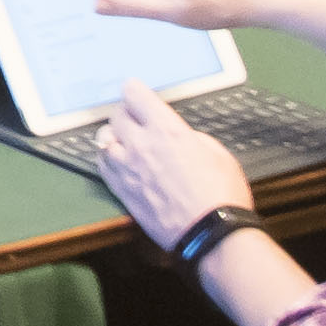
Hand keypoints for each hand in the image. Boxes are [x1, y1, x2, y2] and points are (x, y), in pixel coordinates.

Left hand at [91, 85, 255, 245]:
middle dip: (126, 113)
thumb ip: (190, 137)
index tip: (136, 93)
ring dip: (114, 136)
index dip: (135, 91)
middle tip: (135, 119)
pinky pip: (102, 165)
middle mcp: (141, 144)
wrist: (211, 234)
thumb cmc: (222, 194)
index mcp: (166, 129)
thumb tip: (178, 136)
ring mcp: (127, 169)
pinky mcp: (122, 192)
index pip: (134, 94)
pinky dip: (108, 159)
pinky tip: (118, 161)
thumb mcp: (217, 152)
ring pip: (104, 139)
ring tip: (126, 141)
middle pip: (117, 115)